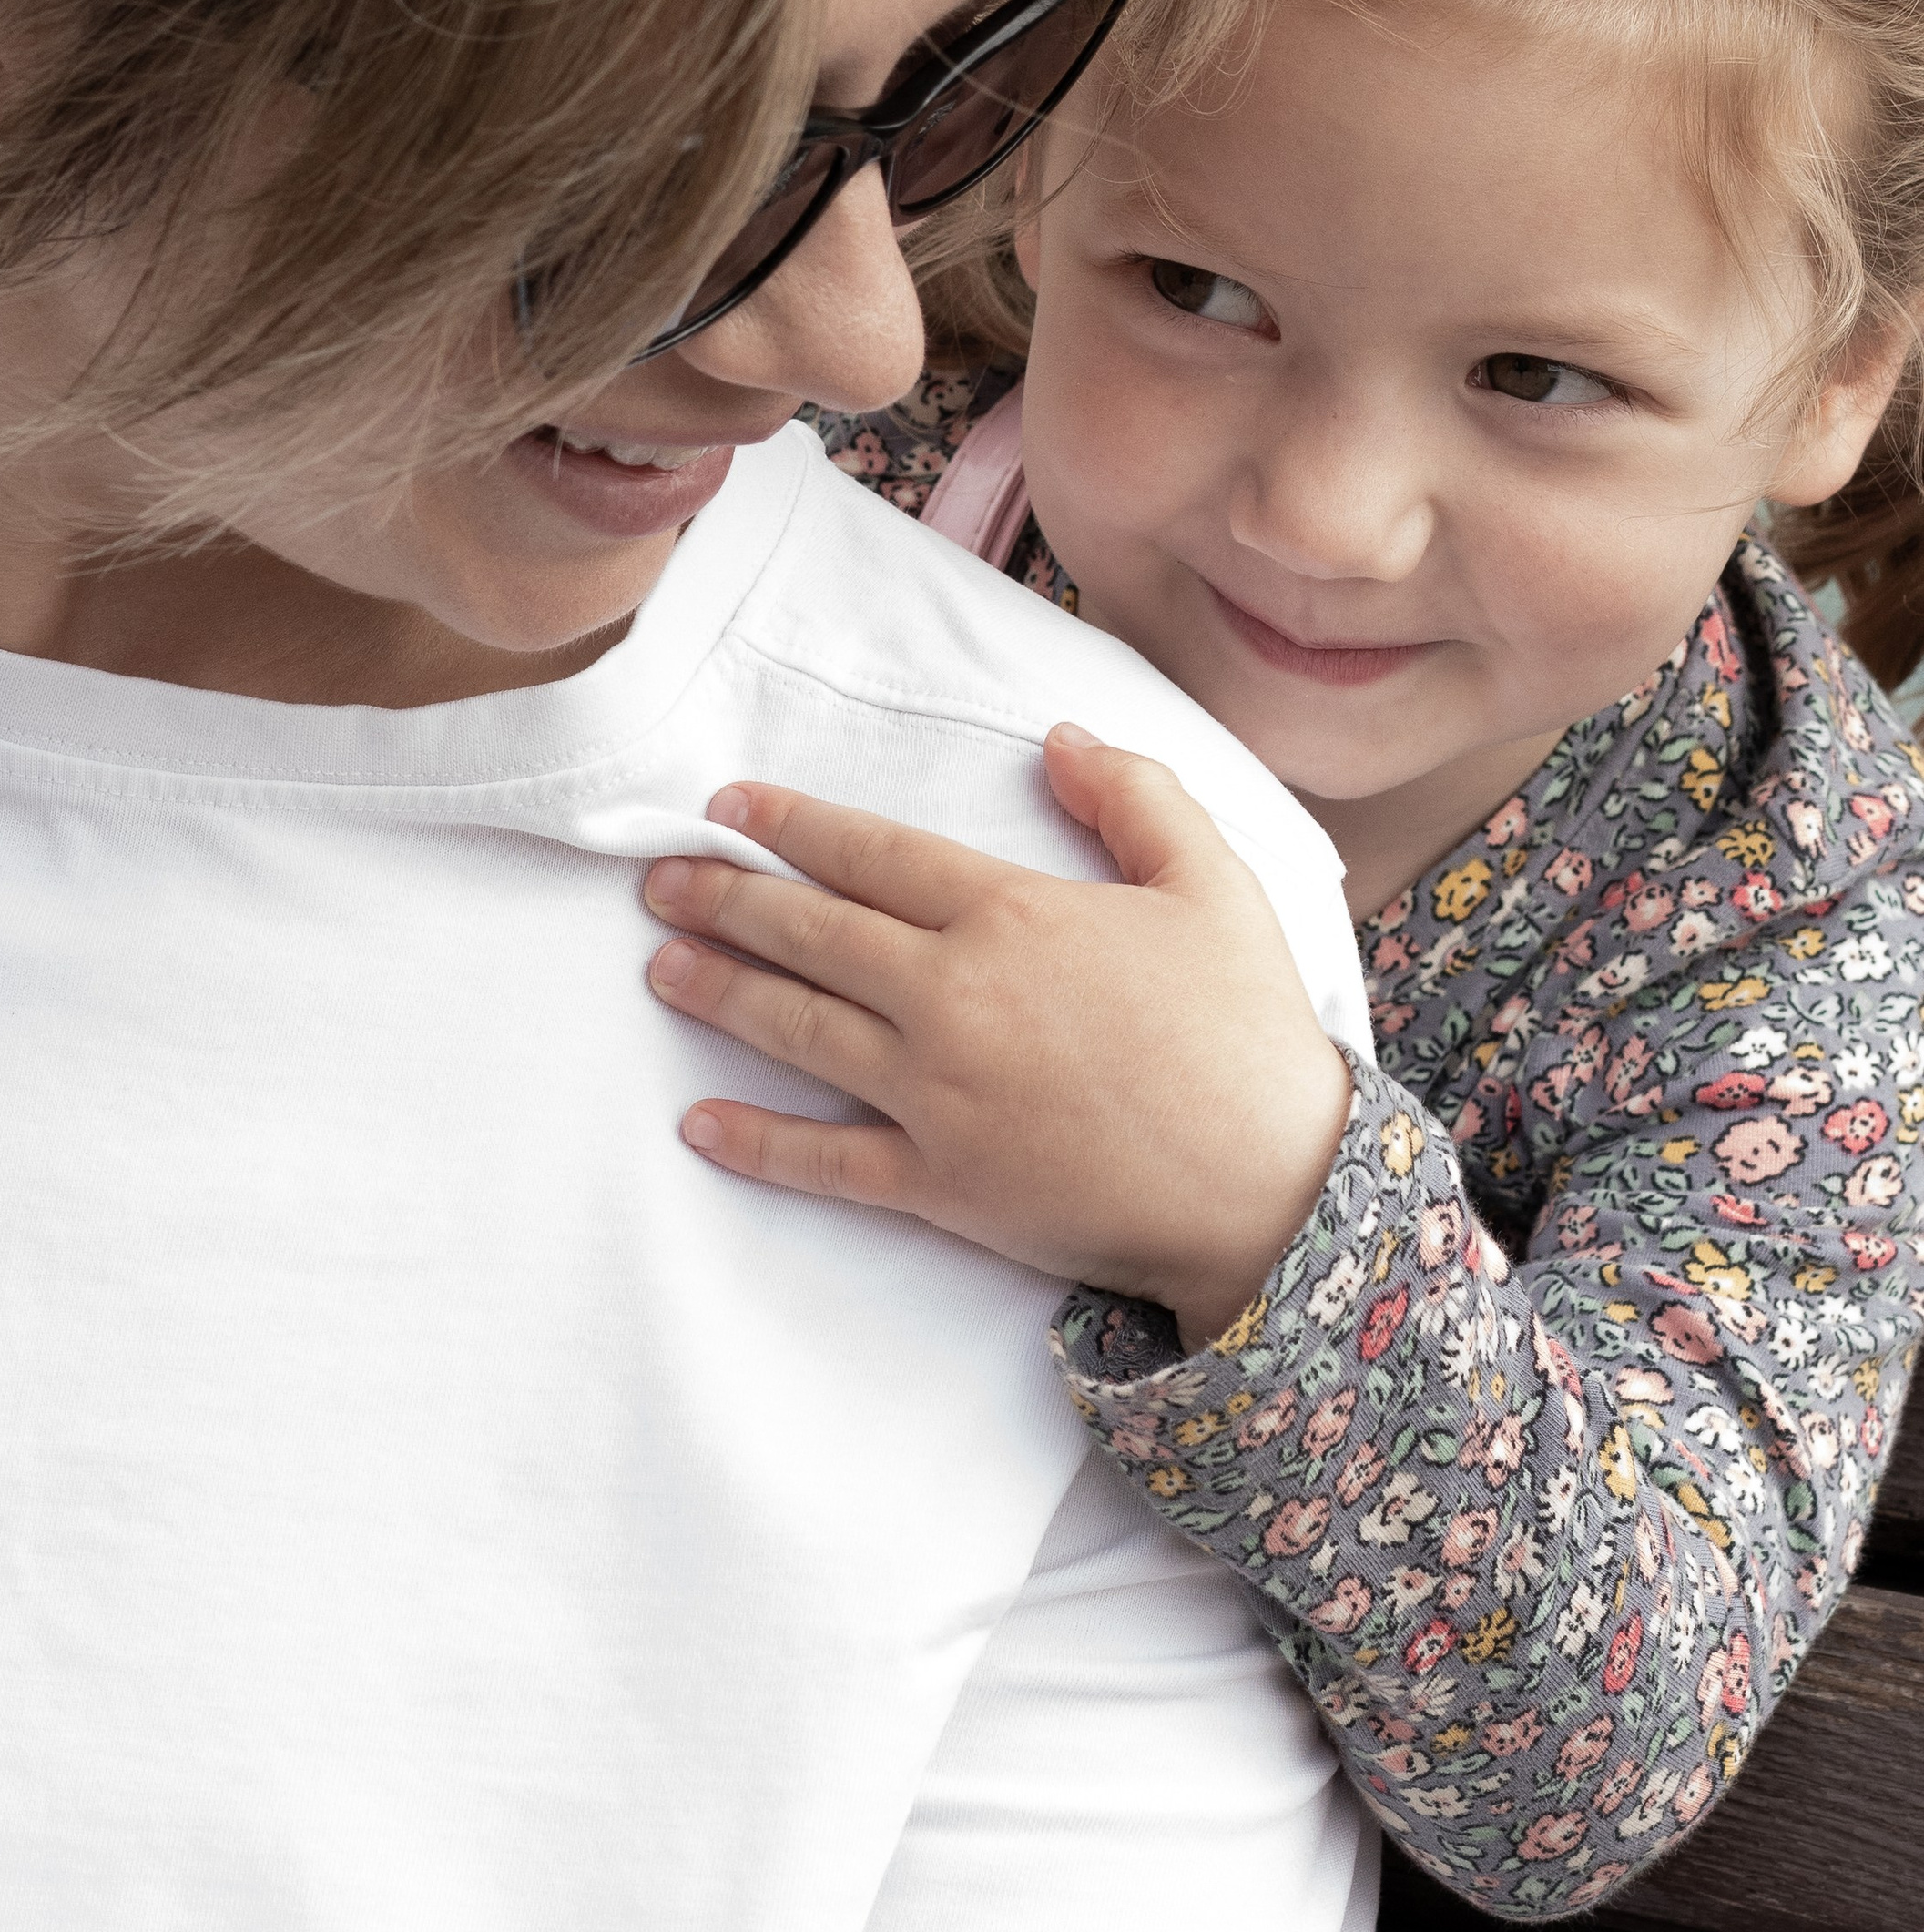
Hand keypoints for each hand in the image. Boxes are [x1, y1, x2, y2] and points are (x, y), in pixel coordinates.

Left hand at [645, 723, 1353, 1349]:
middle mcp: (952, 996)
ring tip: (662, 967)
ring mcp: (937, 1095)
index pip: (871, 852)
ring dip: (722, 993)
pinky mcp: (941, 1185)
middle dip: (727, 900)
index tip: (727, 807)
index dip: (791, 825)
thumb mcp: (1211, 883)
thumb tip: (1058, 739)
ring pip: (799, 1030)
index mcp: (1010, 914)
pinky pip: (826, 1161)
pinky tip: (698, 1125)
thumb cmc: (1245, 1032)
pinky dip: (756, 1144)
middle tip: (662, 881)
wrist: (1269, 1192)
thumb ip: (1134, 795)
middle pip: (813, 933)